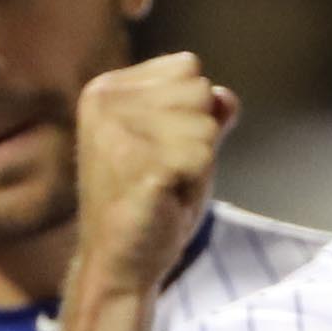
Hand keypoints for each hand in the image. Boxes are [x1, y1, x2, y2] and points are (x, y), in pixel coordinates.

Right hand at [70, 52, 235, 302]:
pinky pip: (203, 155)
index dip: (193, 111)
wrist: (120, 263)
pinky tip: (165, 198)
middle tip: (165, 170)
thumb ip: (203, 115)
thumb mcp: (179, 147)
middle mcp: (105, 100)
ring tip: (164, 185)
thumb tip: (225, 96)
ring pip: (205, 123)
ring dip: (197, 161)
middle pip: (199, 90)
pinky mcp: (137, 163)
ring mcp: (117, 130)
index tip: (162, 148)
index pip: (187, 67)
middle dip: (198, 134)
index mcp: (107, 88)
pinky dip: (195, 182)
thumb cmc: (150, 204)